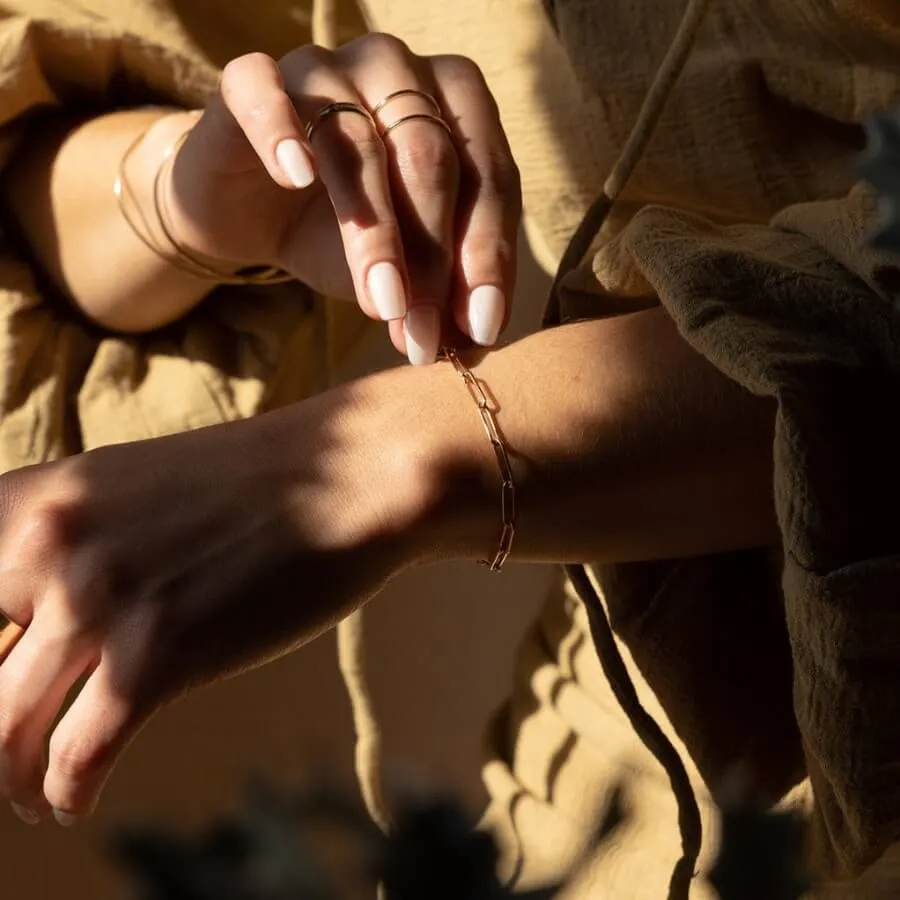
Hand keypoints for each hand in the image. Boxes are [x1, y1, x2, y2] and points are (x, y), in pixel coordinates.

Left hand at [0, 382, 439, 824]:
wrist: (343, 473)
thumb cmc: (251, 482)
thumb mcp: (130, 490)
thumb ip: (64, 546)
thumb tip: (22, 624)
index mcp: (36, 498)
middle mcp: (50, 547)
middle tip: (7, 747)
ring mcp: (100, 601)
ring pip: (4, 728)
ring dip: (11, 776)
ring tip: (29, 793)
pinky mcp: (158, 656)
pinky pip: (76, 754)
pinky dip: (65, 791)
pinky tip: (73, 800)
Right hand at [167, 35, 521, 364]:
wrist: (247, 209)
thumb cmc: (337, 231)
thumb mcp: (398, 268)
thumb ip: (438, 292)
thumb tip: (472, 343)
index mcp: (455, 103)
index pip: (489, 176)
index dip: (489, 256)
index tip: (480, 328)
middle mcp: (398, 70)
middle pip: (430, 159)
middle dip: (432, 259)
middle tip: (423, 336)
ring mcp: (324, 66)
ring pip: (357, 142)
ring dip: (373, 234)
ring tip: (381, 305)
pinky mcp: (251, 80)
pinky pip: (263, 92)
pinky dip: (280, 134)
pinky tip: (295, 179)